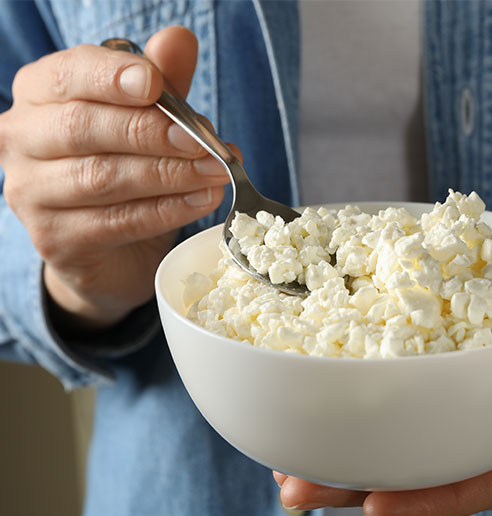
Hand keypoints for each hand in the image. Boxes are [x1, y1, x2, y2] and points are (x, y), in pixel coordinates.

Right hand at [0, 26, 229, 330]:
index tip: (155, 84)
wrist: (109, 250)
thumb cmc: (125, 168)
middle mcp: (22, 139)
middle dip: (152, 132)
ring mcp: (31, 193)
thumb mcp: (146, 119)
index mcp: (40, 94)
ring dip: (170, 175)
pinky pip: (117, 221)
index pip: (69, 76)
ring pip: (102, 177)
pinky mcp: (54, 239)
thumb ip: (161, 82)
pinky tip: (201, 201)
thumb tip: (179, 38)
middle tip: (206, 142)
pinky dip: (166, 210)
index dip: (111, 78)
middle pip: (84, 127)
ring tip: (217, 173)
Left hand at [273, 218, 491, 515]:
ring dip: (357, 458)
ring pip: (423, 445)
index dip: (443, 496)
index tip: (377, 504)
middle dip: (373, 486)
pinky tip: (327, 410)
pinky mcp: (469, 375)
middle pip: (445, 471)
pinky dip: (374, 412)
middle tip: (303, 490)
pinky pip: (420, 404)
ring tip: (293, 469)